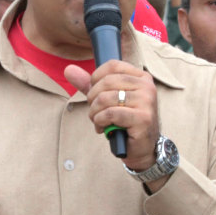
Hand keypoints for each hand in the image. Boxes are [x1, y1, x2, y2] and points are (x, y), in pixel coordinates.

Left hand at [63, 61, 163, 181]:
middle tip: (94, 111)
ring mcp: (146, 102)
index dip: (96, 78)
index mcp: (141, 77)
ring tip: (98, 121)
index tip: (95, 93)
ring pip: (106, 98)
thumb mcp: (107, 99)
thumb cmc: (125, 122)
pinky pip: (110, 114)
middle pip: (107, 81)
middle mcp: (147, 86)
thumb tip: (68, 69)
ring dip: (95, 112)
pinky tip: (103, 128)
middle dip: (93, 98)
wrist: (142, 148)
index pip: (113, 65)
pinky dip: (100, 121)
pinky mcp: (143, 118)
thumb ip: (89, 84)